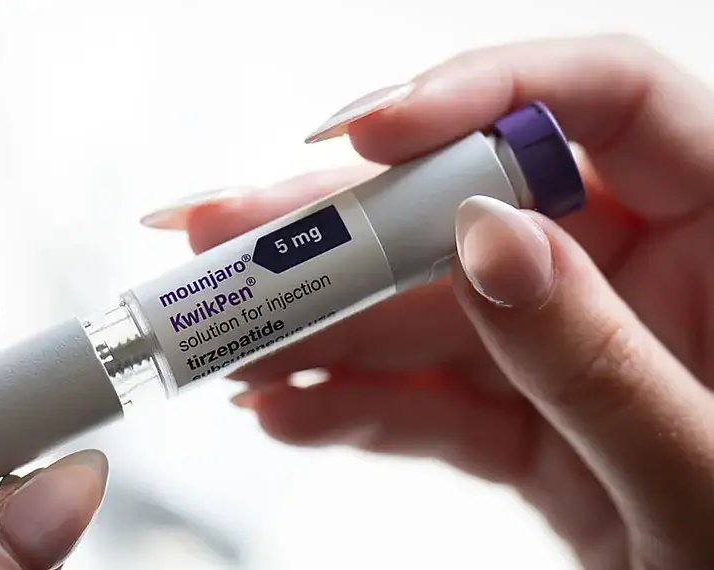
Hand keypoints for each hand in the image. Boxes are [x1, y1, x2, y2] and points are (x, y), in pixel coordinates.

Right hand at [145, 35, 713, 568]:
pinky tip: (289, 410)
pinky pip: (432, 399)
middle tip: (228, 232)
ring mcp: (569, 350)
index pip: (608, 101)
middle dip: (343, 227)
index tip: (370, 135)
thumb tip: (486, 238)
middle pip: (473, 208)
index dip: (482, 93)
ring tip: (234, 340)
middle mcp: (637, 278)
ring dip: (323, 327)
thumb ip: (599, 358)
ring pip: (428, 312)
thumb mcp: (703, 476)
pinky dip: (356, 407)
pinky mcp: (527, 421)